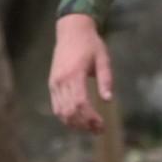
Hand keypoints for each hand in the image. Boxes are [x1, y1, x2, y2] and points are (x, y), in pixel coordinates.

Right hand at [49, 14, 114, 132]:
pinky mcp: (52, 84)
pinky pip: (56, 106)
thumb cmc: (90, 44)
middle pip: (70, 111)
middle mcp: (61, 80)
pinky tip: (78, 121)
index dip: (90, 118)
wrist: (71, 31)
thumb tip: (108, 100)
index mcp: (75, 73)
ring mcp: (54, 83)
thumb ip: (106, 80)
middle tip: (99, 130)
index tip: (102, 125)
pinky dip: (66, 117)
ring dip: (75, 124)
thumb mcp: (103, 59)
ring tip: (90, 128)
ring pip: (61, 112)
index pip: (80, 103)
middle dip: (84, 125)